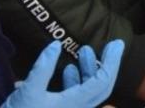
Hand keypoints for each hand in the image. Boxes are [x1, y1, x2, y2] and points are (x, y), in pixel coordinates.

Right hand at [2, 40, 122, 107]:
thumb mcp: (27, 92)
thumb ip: (43, 68)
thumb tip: (55, 45)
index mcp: (74, 106)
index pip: (103, 82)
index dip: (112, 61)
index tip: (117, 43)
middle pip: (99, 87)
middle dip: (103, 64)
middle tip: (108, 45)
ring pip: (87, 91)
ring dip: (88, 71)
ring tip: (83, 51)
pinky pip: (75, 97)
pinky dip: (75, 82)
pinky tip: (67, 70)